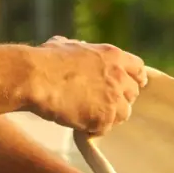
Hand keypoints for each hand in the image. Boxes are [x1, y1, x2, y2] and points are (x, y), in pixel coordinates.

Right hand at [28, 36, 147, 135]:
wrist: (35, 77)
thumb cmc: (45, 60)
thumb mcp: (67, 45)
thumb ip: (80, 49)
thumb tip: (78, 47)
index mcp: (113, 56)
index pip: (138, 69)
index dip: (134, 78)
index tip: (130, 85)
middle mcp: (119, 76)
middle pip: (132, 93)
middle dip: (120, 99)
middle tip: (102, 103)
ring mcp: (113, 98)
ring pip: (123, 113)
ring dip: (109, 116)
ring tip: (89, 115)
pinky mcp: (104, 117)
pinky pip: (106, 128)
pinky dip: (94, 128)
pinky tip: (80, 123)